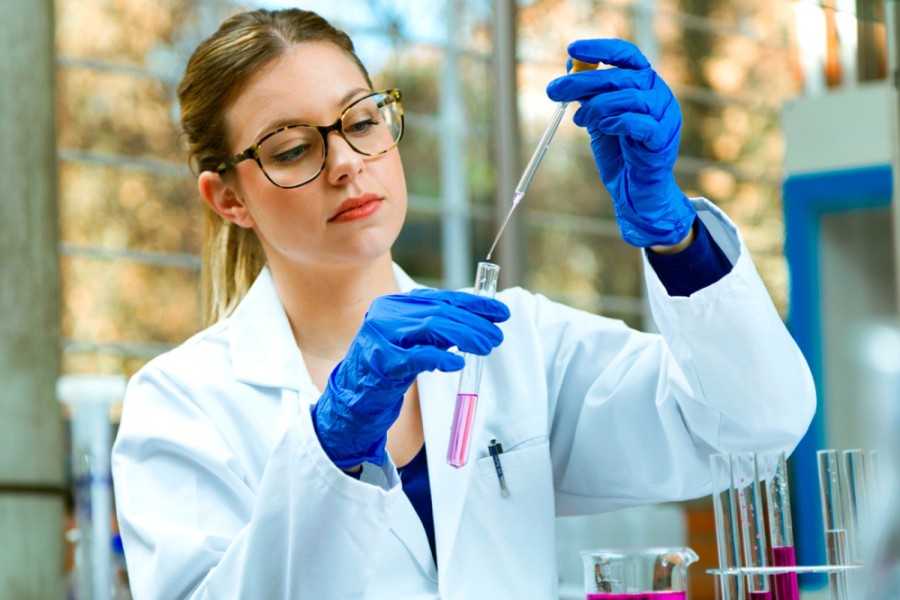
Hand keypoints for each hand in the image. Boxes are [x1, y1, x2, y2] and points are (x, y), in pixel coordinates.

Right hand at [311, 289, 509, 469]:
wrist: (352, 397)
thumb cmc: (387, 368)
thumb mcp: (411, 340)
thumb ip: (436, 328)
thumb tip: (479, 322)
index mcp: (396, 304)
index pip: (441, 297)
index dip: (474, 304)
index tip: (500, 312)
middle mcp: (386, 314)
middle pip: (439, 312)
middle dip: (474, 323)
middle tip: (497, 335)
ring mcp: (381, 336)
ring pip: (431, 328)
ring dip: (465, 336)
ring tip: (486, 346)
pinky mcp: (380, 362)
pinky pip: (416, 356)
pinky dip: (440, 358)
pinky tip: (457, 363)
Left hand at [546, 39, 696, 247]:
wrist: (636, 191)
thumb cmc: (620, 154)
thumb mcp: (599, 120)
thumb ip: (589, 98)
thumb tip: (568, 72)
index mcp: (645, 85)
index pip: (627, 56)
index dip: (601, 49)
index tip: (572, 50)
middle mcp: (659, 95)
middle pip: (621, 76)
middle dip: (584, 82)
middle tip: (555, 90)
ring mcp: (665, 117)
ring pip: (629, 97)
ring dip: (597, 106)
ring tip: (578, 120)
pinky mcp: (662, 140)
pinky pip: (640, 123)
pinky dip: (617, 122)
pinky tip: (603, 127)